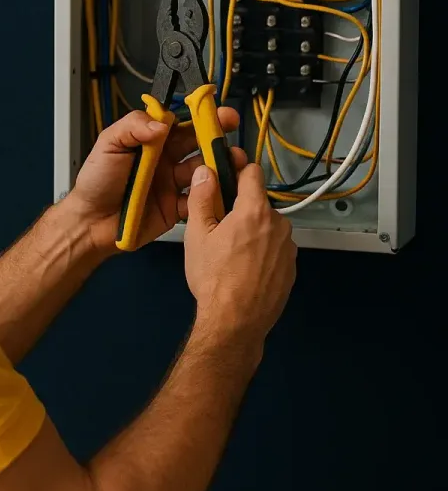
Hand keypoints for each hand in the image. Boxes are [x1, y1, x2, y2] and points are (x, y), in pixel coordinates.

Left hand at [66, 108, 246, 256]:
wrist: (90, 222)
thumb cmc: (96, 180)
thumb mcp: (108, 145)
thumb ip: (132, 127)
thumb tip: (162, 124)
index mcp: (151, 141)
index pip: (181, 123)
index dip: (201, 116)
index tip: (218, 111)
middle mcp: (167, 160)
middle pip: (198, 145)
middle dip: (217, 138)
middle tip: (232, 133)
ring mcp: (173, 184)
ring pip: (204, 172)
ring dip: (218, 166)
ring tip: (230, 163)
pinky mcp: (176, 209)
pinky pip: (199, 201)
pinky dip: (211, 197)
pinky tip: (218, 192)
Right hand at [184, 163, 296, 352]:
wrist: (235, 323)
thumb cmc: (213, 278)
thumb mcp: (197, 234)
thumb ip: (202, 197)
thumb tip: (207, 170)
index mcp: (254, 211)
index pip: (252, 172)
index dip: (237, 167)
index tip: (225, 168)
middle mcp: (278, 225)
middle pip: (258, 202)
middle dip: (240, 207)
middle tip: (218, 225)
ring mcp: (288, 248)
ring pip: (267, 226)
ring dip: (252, 230)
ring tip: (229, 252)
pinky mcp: (292, 269)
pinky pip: (274, 248)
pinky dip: (261, 251)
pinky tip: (243, 268)